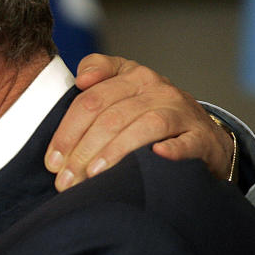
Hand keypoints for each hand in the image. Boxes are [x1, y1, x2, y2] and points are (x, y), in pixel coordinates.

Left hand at [45, 54, 234, 190]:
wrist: (202, 135)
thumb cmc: (150, 112)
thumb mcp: (122, 87)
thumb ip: (97, 74)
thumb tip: (80, 79)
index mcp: (132, 76)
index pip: (90, 100)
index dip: (67, 132)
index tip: (52, 161)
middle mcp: (157, 89)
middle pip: (111, 117)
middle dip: (83, 151)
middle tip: (66, 180)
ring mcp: (181, 111)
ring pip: (144, 127)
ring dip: (115, 152)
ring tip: (93, 175)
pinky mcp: (202, 136)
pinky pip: (186, 142)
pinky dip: (171, 150)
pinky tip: (154, 157)